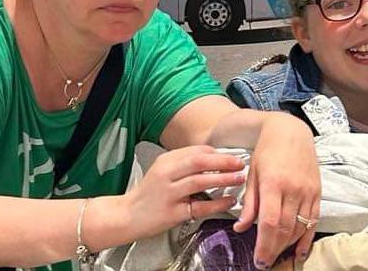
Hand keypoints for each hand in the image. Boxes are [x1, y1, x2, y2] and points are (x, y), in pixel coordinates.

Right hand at [122, 145, 244, 239]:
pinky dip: (217, 203)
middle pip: (199, 161)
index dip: (218, 153)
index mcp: (166, 161)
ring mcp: (169, 193)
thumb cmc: (148, 194)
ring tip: (239, 179)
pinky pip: (199, 206)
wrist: (126, 216)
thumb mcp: (163, 171)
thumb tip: (213, 160)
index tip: (232, 155)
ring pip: (200, 181)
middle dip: (223, 161)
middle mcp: (166, 174)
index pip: (196, 151)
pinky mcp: (172, 213)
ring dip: (223, 179)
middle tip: (240, 163)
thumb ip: (184, 165)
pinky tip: (229, 201)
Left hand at [233, 114, 318, 268]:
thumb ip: (249, 204)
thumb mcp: (252, 175)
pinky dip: (307, 238)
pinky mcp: (317, 192)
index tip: (258, 260)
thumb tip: (241, 228)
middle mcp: (293, 189)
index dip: (264, 245)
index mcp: (273, 183)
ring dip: (288, 245)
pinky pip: (314, 220)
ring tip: (276, 255)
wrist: (290, 131)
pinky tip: (300, 251)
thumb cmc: (266, 152)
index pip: (270, 222)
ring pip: (300, 227)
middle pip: (285, 229)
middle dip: (274, 250)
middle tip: (264, 264)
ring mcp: (308, 191)